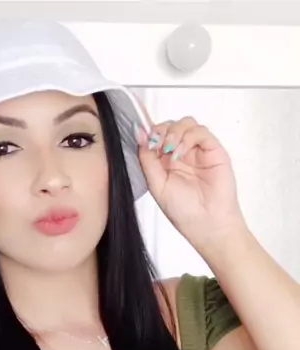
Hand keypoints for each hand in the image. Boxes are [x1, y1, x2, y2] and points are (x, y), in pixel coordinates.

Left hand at [136, 108, 247, 251]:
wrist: (206, 223)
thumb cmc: (184, 211)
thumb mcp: (156, 184)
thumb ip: (146, 160)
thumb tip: (139, 134)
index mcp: (165, 162)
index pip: (156, 135)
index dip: (150, 133)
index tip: (144, 139)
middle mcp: (181, 153)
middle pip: (170, 125)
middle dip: (161, 131)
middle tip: (157, 145)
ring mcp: (197, 150)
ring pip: (186, 123)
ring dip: (174, 132)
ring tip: (170, 150)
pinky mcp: (213, 149)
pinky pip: (200, 131)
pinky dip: (188, 137)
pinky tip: (180, 152)